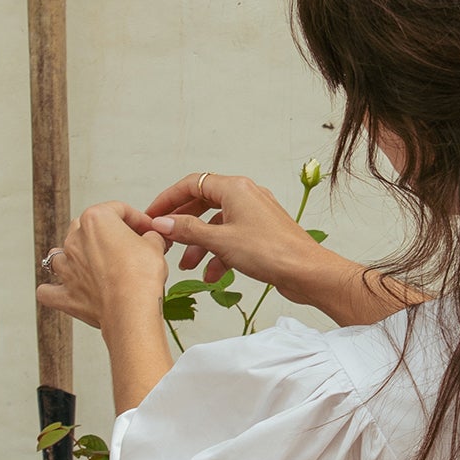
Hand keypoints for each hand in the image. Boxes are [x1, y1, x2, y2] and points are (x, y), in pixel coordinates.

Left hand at [36, 201, 168, 329]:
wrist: (131, 310)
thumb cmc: (140, 277)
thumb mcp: (155, 246)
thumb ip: (151, 236)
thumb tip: (151, 238)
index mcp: (95, 220)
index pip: (118, 210)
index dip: (137, 219)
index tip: (148, 230)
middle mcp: (75, 240)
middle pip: (86, 227)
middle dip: (106, 235)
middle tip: (128, 247)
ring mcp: (66, 267)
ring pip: (61, 255)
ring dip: (76, 258)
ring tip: (94, 266)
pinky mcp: (64, 294)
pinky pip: (49, 291)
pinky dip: (54, 290)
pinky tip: (63, 290)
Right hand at [144, 173, 329, 296]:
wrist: (307, 272)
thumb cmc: (272, 252)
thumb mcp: (220, 241)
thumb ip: (188, 230)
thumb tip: (162, 223)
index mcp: (235, 188)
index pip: (191, 184)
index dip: (168, 199)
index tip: (152, 215)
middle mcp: (245, 195)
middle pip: (203, 203)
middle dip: (183, 224)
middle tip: (165, 239)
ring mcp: (255, 214)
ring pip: (217, 224)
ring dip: (199, 244)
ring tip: (187, 265)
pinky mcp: (261, 233)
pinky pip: (232, 238)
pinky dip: (219, 254)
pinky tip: (212, 275)